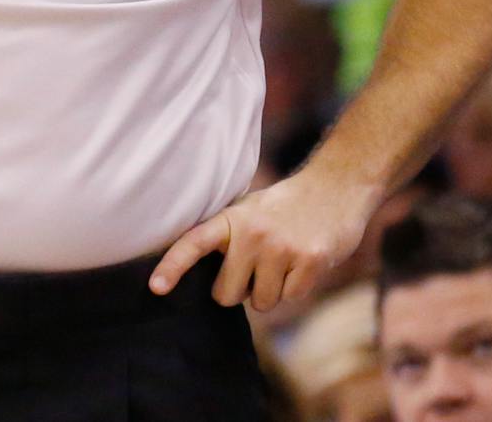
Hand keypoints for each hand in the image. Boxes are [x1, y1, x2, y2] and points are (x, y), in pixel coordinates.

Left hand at [149, 168, 375, 311]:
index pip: (193, 243)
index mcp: (231, 219)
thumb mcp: (247, 211)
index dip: (173, 266)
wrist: (335, 188)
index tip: (156, 287)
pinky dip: (295, 288)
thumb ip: (226, 239)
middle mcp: (252, 234)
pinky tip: (302, 263)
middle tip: (254, 269)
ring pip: (261, 302)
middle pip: (227, 295)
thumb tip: (206, 280)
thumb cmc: (283, 208)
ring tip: (281, 261)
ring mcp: (282, 249)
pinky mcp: (310, 262)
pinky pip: (290, 298)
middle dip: (239, 291)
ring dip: (270, 291)